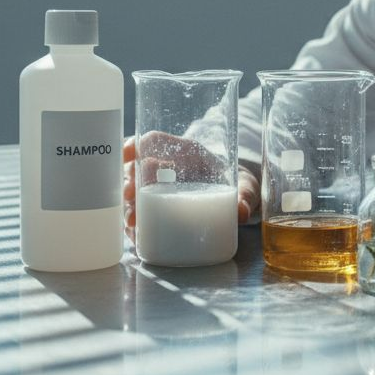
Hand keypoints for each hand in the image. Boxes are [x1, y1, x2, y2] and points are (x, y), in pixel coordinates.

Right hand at [122, 132, 260, 234]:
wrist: (239, 199)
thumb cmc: (239, 183)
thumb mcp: (246, 185)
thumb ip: (246, 195)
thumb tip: (242, 211)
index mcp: (188, 153)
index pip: (155, 140)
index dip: (138, 143)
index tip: (128, 153)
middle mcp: (170, 168)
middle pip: (139, 167)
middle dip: (130, 179)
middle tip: (130, 196)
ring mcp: (162, 189)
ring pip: (135, 191)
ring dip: (129, 204)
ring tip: (132, 221)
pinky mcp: (161, 210)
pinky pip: (141, 213)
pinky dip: (135, 223)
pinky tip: (135, 234)